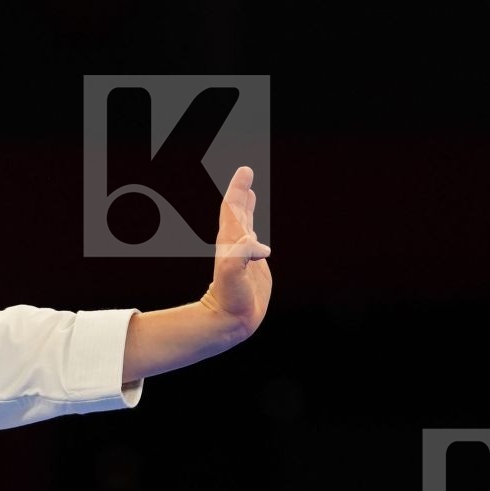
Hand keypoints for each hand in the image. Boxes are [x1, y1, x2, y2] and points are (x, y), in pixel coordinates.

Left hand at [199, 165, 272, 338]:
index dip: (238, 189)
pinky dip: (255, 231)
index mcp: (230, 241)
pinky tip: (256, 233)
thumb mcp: (232, 274)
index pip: (233, 208)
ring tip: (249, 193)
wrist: (230, 319)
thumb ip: (242, 255)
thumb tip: (258, 244)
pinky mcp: (253, 268)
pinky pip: (254, 243)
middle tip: (246, 172)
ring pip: (244, 225)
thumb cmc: (230, 298)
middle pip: (237, 211)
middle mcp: (235, 245)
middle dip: (241, 191)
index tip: (245, 171)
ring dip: (246, 208)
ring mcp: (244, 256)